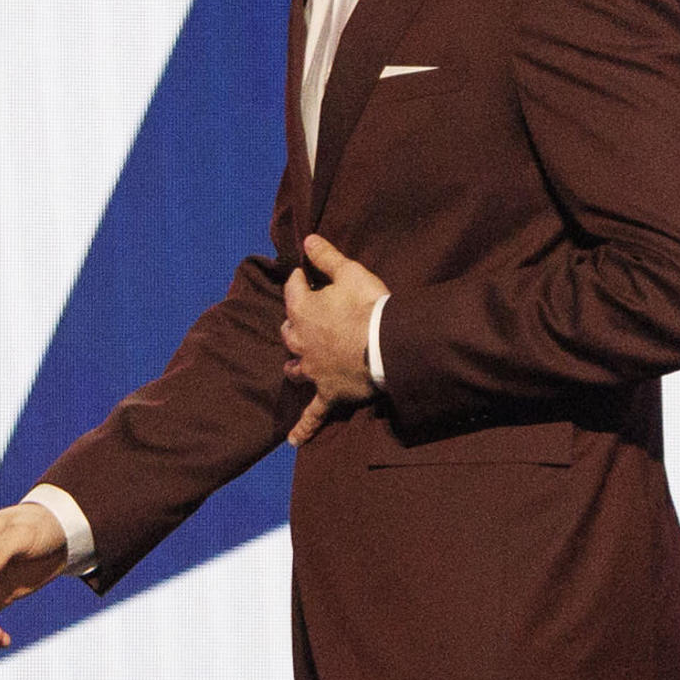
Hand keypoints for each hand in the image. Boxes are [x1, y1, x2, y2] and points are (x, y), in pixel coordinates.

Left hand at [281, 233, 387, 446]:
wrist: (390, 345)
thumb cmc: (370, 306)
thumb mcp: (350, 273)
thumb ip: (326, 256)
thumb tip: (307, 239)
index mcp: (301, 311)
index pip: (292, 289)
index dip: (299, 282)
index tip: (305, 277)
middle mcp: (300, 342)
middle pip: (288, 331)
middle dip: (295, 322)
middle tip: (308, 317)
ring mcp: (312, 370)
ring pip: (294, 369)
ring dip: (295, 364)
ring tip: (298, 364)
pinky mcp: (328, 393)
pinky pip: (313, 413)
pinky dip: (304, 427)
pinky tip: (294, 440)